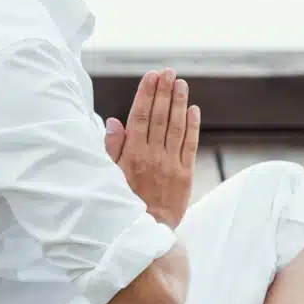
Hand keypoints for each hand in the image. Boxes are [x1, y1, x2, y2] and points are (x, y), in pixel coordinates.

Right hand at [105, 68, 199, 226]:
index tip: (151, 76)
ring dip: (179, 103)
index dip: (146, 94)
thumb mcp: (110, 176)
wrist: (146, 230)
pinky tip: (193, 110)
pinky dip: (192, 127)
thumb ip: (113, 148)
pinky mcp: (186, 174)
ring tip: (181, 84)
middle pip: (159, 117)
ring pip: (176, 127)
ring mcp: (171, 164)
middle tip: (168, 72)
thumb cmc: (124, 202)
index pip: (140, 116)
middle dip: (164, 92)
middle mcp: (152, 155)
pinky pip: (190, 145)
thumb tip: (114, 122)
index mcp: (132, 154)